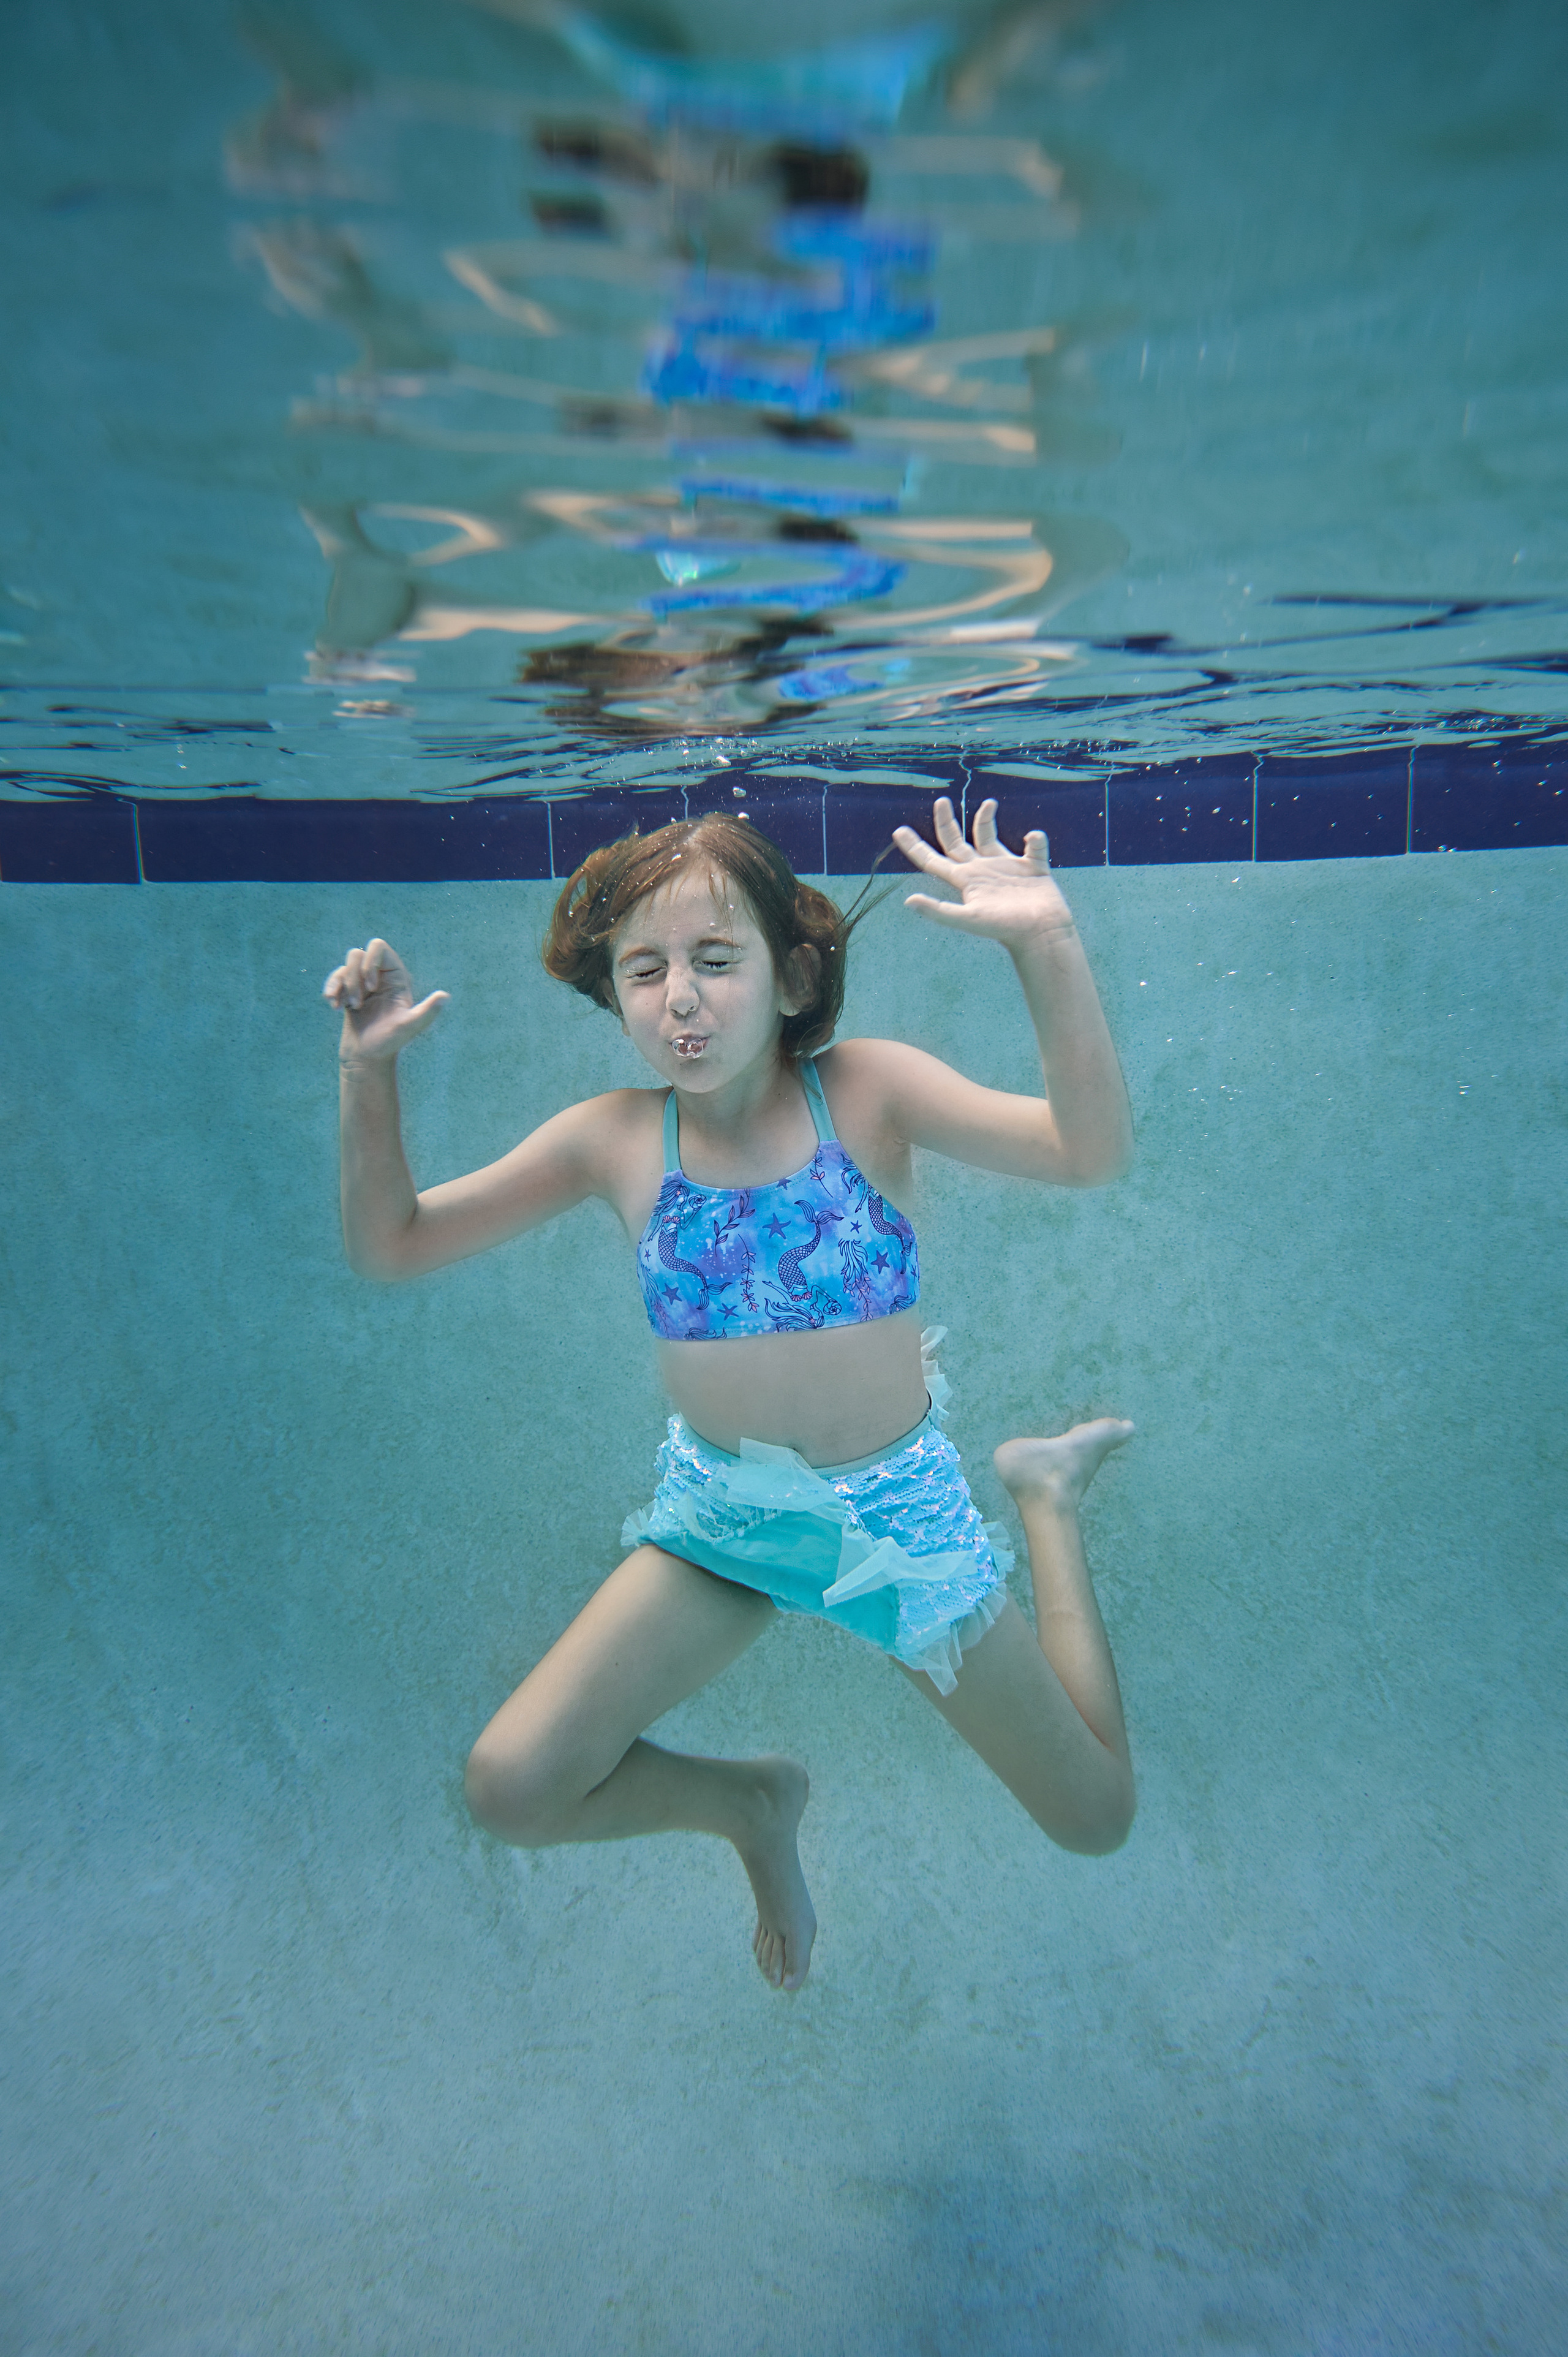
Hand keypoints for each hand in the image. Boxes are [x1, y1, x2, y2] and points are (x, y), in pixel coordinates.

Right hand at [323, 938, 447, 1063]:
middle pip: (357, 954)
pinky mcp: (349, 992)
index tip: (371, 988)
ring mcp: (363, 983)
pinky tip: (335, 1006)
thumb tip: (444, 996)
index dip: (370, 961)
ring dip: (342, 986)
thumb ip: (426, 1012)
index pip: (378, 946)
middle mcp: (380, 976)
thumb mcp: (409, 1027)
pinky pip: (335, 978)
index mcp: (396, 977)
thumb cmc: (390, 1042)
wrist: (368, 1057)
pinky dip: (331, 989)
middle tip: (358, 1004)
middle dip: (353, 978)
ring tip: (347, 1007)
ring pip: (344, 966)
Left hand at [894, 798, 1075, 949]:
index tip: (898, 830)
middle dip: (947, 822)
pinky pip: (1034, 847)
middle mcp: (982, 872)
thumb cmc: (1005, 928)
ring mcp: (1007, 869)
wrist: (1041, 934)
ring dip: (986, 820)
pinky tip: (1032, 839)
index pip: (933, 861)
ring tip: (989, 803)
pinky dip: (1035, 839)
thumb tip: (908, 901)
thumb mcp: (968, 918)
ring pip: (989, 838)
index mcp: (965, 881)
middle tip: (941, 801)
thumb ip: (938, 910)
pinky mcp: (1034, 869)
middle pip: (957, 842)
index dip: (915, 847)